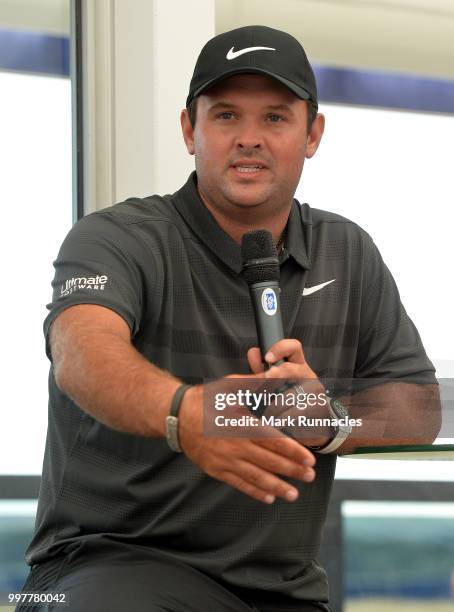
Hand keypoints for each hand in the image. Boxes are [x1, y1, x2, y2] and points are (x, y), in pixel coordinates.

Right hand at [177, 376, 315, 504]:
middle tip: (310, 476)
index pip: (273, 440)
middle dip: (292, 470)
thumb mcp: (229, 386)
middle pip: (269, 461)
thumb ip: (254, 384)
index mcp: (241, 424)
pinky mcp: (216, 470)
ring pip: (256, 477)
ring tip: (294, 494)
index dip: (293, 451)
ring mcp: (225, 460)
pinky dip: (255, 492)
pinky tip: (269, 498)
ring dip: (278, 487)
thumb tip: (276, 377)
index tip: (309, 459)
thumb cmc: (206, 399)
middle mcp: (235, 445)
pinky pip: (239, 484)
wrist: (177, 416)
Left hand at [248, 339, 332, 446]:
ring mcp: (315, 390)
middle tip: (260, 391)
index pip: (293, 347)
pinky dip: (281, 419)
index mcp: (298, 365)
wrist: (315, 423)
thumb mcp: (276, 382)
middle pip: (288, 369)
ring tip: (266, 413)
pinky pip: (293, 413)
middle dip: (270, 380)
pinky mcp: (318, 407)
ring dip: (271, 407)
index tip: (267, 358)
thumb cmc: (291, 400)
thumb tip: (253, 353)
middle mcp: (309, 374)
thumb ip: (262, 368)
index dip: (279, 349)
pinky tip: (277, 422)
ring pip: (287, 395)